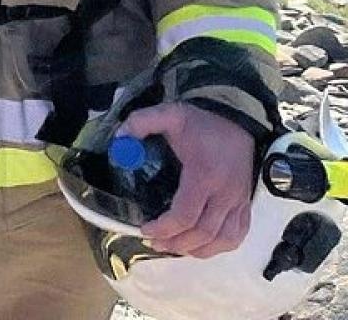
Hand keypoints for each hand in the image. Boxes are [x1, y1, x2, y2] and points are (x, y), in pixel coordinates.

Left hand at [119, 102, 257, 256]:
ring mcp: (238, 201)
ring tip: (174, 247)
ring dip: (198, 250)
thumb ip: (142, 122)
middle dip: (176, 243)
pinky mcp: (245, 203)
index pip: (186, 214)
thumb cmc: (201, 122)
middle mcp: (225, 194)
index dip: (164, 228)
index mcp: (204, 175)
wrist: (236, 118)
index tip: (145, 229)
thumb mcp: (169, 114)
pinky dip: (220, 246)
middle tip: (154, 243)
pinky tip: (202, 246)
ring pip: (223, 240)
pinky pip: (238, 234)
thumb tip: (119, 139)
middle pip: (203, 233)